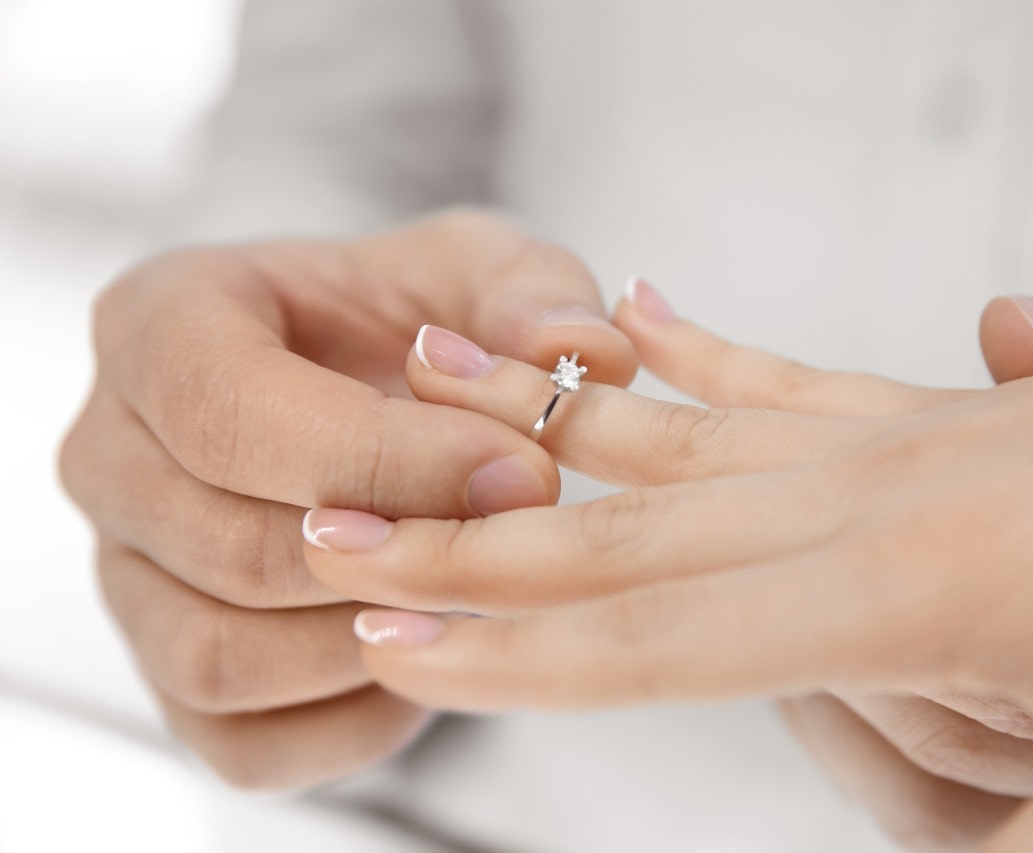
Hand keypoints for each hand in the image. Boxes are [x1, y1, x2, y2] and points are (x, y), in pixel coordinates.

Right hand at [58, 210, 637, 789]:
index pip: (229, 411)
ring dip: (377, 638)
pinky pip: (246, 743)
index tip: (521, 469)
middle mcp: (111, 456)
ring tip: (478, 585)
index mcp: (160, 327)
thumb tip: (578, 352)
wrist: (369, 394)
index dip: (383, 457)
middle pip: (232, 547)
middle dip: (402, 555)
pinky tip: (431, 646)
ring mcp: (126, 577)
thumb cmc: (412, 321)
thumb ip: (535, 295)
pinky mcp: (169, 676)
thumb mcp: (480, 272)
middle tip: (525, 536)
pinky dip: (356, 719)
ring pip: (223, 657)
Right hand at [304, 282, 1032, 850]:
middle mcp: (863, 495)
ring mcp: (886, 436)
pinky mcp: (919, 407)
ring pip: (673, 437)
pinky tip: (633, 315)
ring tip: (430, 369)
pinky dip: (689, 354)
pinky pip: (774, 374)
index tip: (386, 626)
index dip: (514, 646)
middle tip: (336, 516)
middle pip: (626, 529)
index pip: (659, 636)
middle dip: (469, 538)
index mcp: (904, 591)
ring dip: (541, 424)